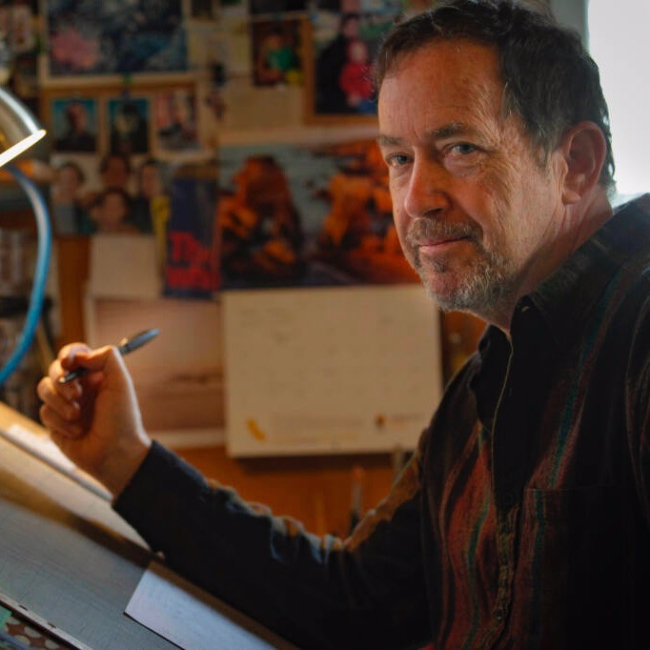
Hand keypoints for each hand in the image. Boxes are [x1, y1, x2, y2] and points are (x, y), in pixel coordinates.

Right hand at [37, 342, 151, 496]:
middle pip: (55, 369)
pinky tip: (77, 431)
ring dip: (60, 402)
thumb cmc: (122, 419)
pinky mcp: (55, 423)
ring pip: (44, 389)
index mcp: (95, 376)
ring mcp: (65, 404)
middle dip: (62, 381)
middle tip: (77, 395)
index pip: (75, 355)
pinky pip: (44, 412)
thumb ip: (107, 359)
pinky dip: (60, 421)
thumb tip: (83, 354)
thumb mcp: (121, 383)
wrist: (115, 453)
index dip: (68, 354)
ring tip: (78, 416)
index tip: (69, 362)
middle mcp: (79, 387)